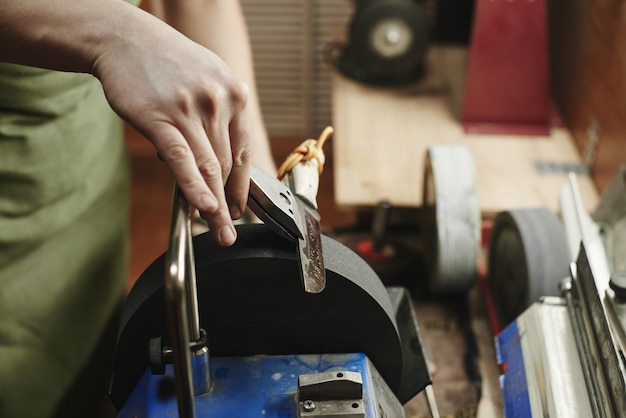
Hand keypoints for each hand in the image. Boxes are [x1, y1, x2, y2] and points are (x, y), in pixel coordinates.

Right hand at [93, 8, 250, 245]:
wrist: (126, 39)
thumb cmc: (168, 64)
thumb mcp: (209, 80)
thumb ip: (221, 117)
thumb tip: (221, 162)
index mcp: (235, 94)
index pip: (244, 151)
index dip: (242, 186)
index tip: (239, 207)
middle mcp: (218, 102)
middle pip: (227, 165)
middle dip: (229, 202)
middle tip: (229, 229)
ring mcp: (190, 109)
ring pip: (209, 167)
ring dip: (214, 204)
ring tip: (219, 230)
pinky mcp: (160, 118)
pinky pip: (183, 160)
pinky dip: (195, 187)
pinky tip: (203, 207)